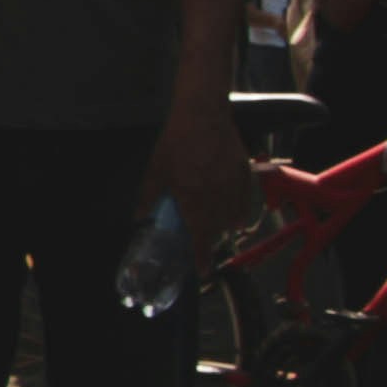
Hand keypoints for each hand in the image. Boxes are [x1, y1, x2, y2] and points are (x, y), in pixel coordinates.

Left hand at [150, 95, 251, 260]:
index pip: (200, 237)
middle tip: (202, 240)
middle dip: (211, 239)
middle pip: (219, 230)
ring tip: (215, 224)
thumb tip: (140, 219)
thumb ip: (148, 197)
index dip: (201, 257)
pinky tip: (233, 210)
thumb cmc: (176, 142)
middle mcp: (217, 196)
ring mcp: (234, 186)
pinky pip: (246, 202)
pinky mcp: (245, 174)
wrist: (203, 115)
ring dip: (225, 226)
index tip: (202, 272)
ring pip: (235, 218)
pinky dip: (240, 210)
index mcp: (193, 198)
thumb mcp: (156, 170)